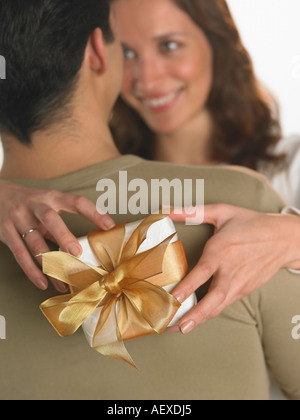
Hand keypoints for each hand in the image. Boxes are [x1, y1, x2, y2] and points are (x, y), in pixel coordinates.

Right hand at [0, 181, 114, 291]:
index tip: (109, 226)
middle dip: (64, 236)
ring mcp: (18, 218)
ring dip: (49, 262)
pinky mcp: (5, 232)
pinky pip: (19, 254)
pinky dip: (31, 271)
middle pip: (50, 219)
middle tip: (76, 252)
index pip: (76, 202)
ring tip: (63, 279)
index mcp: (52, 197)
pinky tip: (43, 282)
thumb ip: (62, 221)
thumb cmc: (30, 203)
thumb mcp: (47, 204)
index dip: (94, 213)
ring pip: (34, 242)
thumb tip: (86, 242)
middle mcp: (35, 205)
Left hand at [168, 203, 299, 333]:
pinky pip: (224, 303)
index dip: (188, 286)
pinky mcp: (244, 289)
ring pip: (219, 306)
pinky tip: (197, 317)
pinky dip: (210, 312)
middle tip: (176, 326)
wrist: (283, 239)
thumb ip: (193, 212)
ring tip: (179, 328)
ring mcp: (239, 283)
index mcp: (222, 250)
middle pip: (213, 298)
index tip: (174, 298)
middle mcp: (230, 270)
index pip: (203, 271)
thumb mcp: (222, 211)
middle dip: (194, 315)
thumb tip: (167, 210)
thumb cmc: (251, 224)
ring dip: (199, 319)